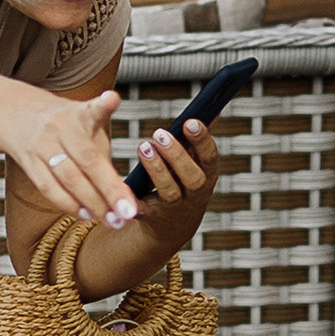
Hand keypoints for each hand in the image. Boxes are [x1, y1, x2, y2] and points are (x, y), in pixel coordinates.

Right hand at [0, 85, 137, 230]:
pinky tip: (86, 216)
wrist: (13, 113)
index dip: (104, 106)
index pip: (91, 110)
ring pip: (68, 178)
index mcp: (77, 114)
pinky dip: (68, 204)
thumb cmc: (63, 124)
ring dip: (92, 203)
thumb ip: (101, 150)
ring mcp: (41, 145)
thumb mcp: (83, 121)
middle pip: (86, 159)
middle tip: (129, 212)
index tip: (112, 100)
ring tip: (113, 221)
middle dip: (110, 189)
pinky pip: (48, 188)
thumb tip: (122, 193)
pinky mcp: (28, 162)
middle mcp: (58, 128)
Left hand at [129, 116, 220, 230]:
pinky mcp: (151, 217)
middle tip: (159, 134)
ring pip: (169, 191)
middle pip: (192, 177)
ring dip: (157, 168)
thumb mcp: (196, 164)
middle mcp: (195, 195)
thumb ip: (199, 140)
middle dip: (177, 155)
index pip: (210, 157)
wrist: (172, 225)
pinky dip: (133, 198)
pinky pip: (142, 209)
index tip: (189, 121)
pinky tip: (124, 182)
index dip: (202, 140)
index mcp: (207, 176)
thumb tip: (211, 110)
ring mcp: (174, 208)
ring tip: (144, 147)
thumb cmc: (183, 182)